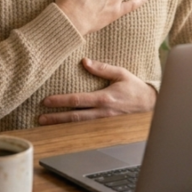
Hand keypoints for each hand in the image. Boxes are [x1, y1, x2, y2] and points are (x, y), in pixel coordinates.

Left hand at [38, 58, 157, 124]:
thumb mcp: (121, 73)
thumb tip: (84, 61)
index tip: (46, 101)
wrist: (151, 105)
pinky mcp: (106, 126)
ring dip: (62, 125)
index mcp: (104, 98)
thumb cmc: (135, 87)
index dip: (60, 101)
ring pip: (79, 126)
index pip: (77, 100)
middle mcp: (102, 113)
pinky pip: (87, 129)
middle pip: (74, 117)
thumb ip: (102, 68)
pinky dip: (74, 129)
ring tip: (47, 125)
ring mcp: (104, 122)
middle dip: (56, 118)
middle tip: (40, 119)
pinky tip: (64, 129)